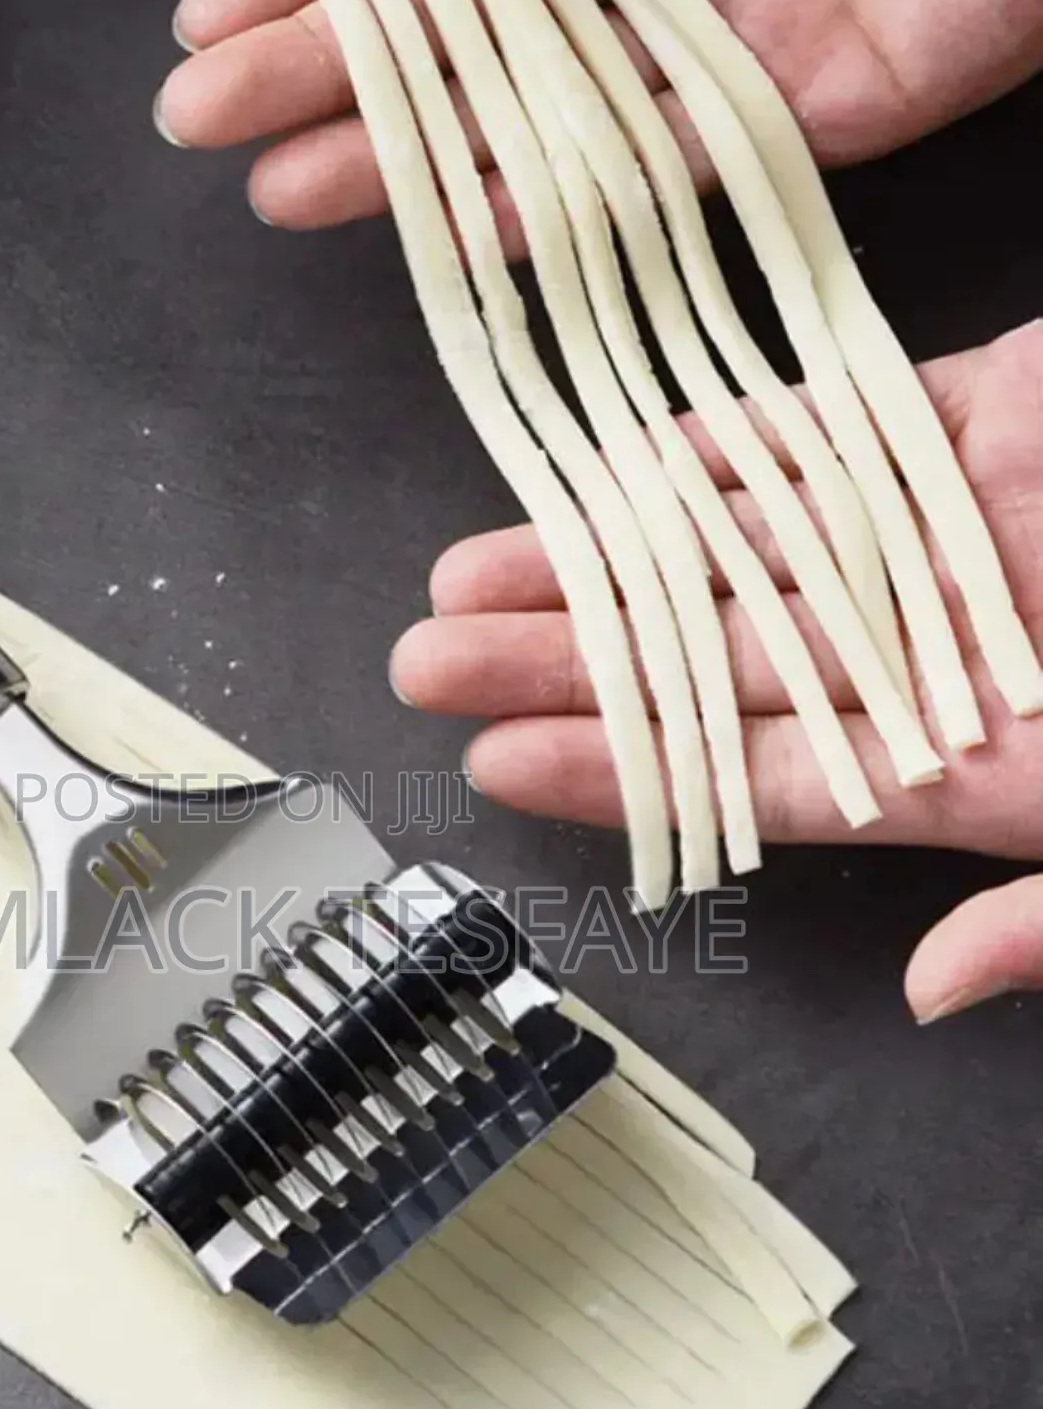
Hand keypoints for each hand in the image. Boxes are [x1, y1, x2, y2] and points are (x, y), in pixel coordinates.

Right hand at [159, 0, 1042, 249]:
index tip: (209, 7)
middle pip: (442, 29)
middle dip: (310, 67)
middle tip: (195, 111)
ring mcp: (688, 48)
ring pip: (509, 115)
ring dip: (387, 153)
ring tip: (273, 184)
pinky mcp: (768, 122)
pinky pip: (629, 174)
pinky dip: (528, 202)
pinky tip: (425, 225)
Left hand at [387, 325, 1042, 1023]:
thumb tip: (941, 992)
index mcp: (990, 767)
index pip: (762, 779)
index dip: (627, 768)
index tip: (498, 757)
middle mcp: (950, 651)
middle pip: (718, 661)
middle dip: (571, 656)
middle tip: (423, 660)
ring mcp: (965, 531)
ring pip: (744, 546)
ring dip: (610, 553)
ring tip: (470, 566)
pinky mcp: (1003, 417)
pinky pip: (837, 431)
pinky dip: (732, 445)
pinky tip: (621, 465)